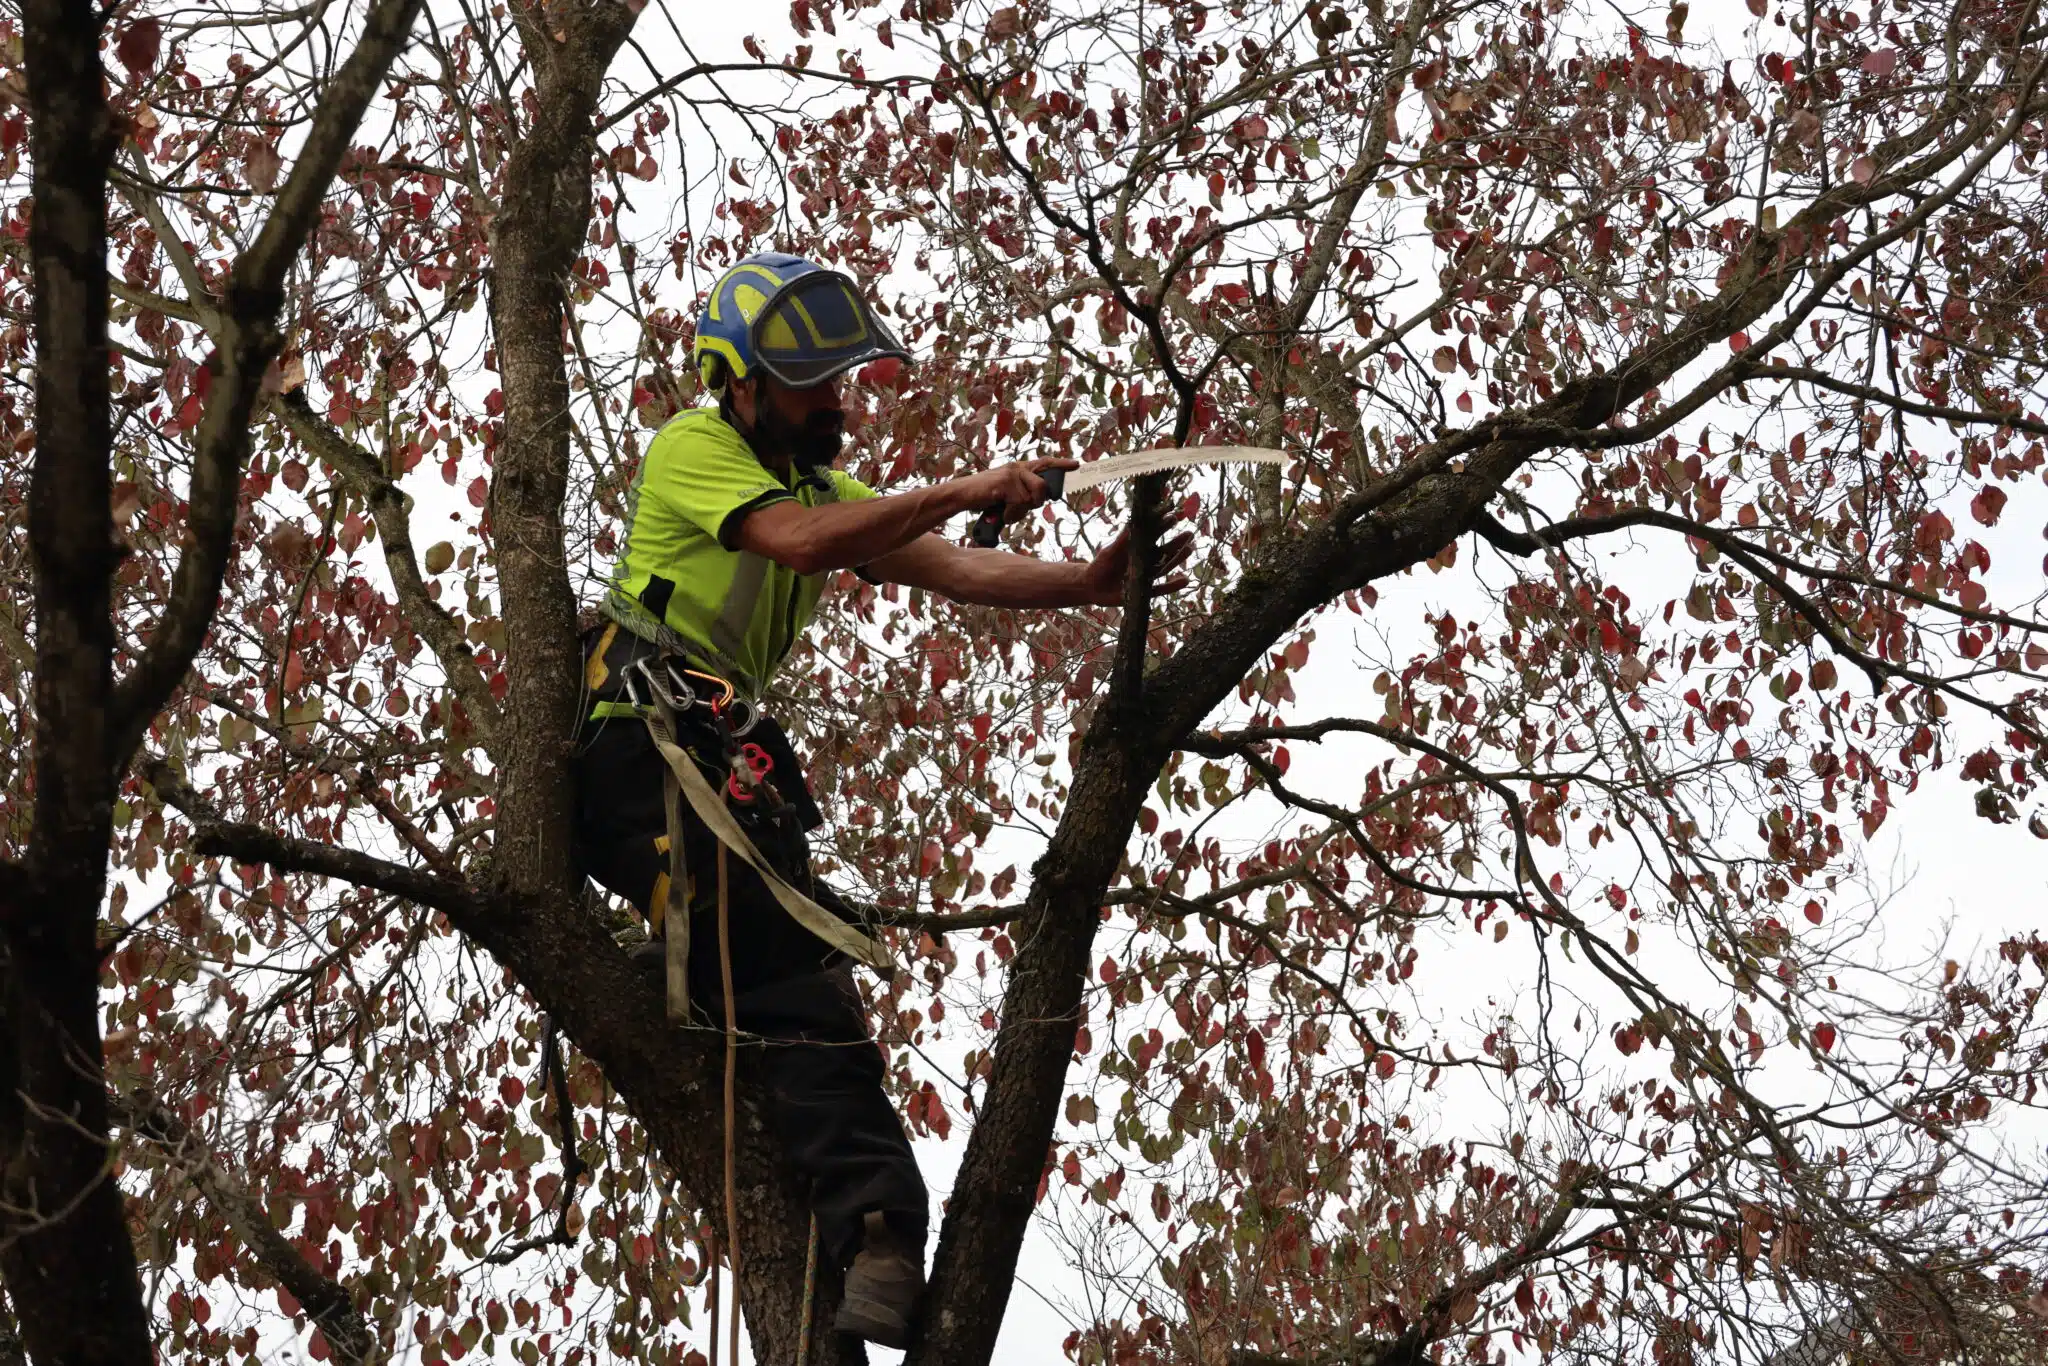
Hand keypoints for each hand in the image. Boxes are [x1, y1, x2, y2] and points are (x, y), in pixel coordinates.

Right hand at [955, 458, 1078, 525]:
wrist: (961, 496)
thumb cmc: (985, 497)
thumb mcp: (1008, 493)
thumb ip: (1024, 492)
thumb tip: (1042, 498)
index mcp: (1020, 468)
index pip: (1045, 463)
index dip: (1061, 464)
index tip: (1076, 464)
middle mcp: (1018, 468)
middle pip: (1044, 486)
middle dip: (1037, 501)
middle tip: (1017, 506)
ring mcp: (1012, 474)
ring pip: (1032, 498)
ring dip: (1019, 511)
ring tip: (1004, 510)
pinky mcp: (1005, 482)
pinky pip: (1019, 503)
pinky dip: (1010, 514)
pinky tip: (999, 512)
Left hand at [1077, 513, 1194, 606]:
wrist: (1092, 587)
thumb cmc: (1100, 565)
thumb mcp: (1109, 552)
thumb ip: (1121, 540)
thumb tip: (1132, 523)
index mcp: (1138, 549)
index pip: (1153, 536)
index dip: (1163, 527)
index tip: (1173, 517)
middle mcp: (1145, 561)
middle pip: (1164, 551)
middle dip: (1176, 542)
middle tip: (1189, 533)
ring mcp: (1147, 576)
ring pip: (1165, 567)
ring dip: (1177, 560)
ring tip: (1189, 550)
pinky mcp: (1145, 591)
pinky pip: (1161, 589)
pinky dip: (1173, 586)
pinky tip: (1185, 580)